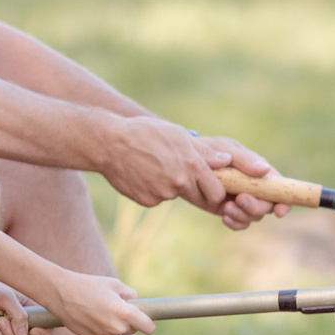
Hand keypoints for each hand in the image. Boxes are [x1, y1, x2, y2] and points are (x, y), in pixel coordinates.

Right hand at [44, 271, 155, 334]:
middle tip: (115, 305)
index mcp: (124, 313)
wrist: (62, 294)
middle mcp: (116, 328)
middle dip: (128, 320)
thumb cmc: (89, 285)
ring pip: (118, 332)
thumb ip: (129, 294)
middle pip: (132, 329)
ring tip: (99, 308)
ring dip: (114, 324)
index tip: (146, 319)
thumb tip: (135, 301)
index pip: (148, 327)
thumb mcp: (114, 284)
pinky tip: (91, 316)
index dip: (148, 323)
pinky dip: (102, 328)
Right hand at [94, 115, 219, 209]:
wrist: (109, 143)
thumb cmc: (145, 133)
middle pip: (200, 199)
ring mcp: (162, 194)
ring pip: (176, 195)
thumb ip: (204, 152)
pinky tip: (143, 173)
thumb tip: (226, 161)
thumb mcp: (177, 134)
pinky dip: (154, 189)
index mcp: (191, 165)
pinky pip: (157, 198)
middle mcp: (179, 183)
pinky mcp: (147, 201)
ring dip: (172, 186)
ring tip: (156, 166)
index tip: (213, 186)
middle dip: (198, 191)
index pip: (216, 192)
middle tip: (185, 176)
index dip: (216, 191)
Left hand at [193, 135, 288, 229]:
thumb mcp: (226, 149)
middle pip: (267, 206)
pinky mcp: (229, 209)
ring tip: (226, 208)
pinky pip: (240, 223)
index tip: (279, 211)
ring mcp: (242, 200)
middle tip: (239, 199)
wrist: (185, 162)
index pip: (279, 187)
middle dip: (256, 207)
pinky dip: (235, 223)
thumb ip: (244, 159)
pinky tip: (225, 216)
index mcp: (259, 171)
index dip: (284, 201)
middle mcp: (254, 187)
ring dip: (243, 216)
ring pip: (254, 216)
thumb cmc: (209, 150)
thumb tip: (264, 170)